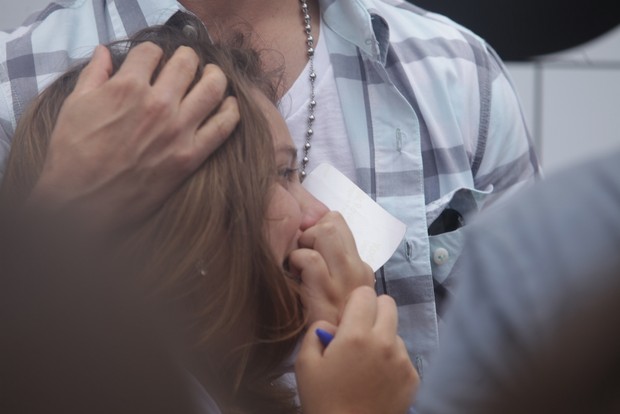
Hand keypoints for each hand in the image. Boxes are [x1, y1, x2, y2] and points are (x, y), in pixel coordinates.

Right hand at [30, 43, 238, 227]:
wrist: (84, 203)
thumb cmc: (73, 155)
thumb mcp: (74, 106)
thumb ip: (94, 74)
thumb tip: (105, 52)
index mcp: (127, 86)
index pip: (152, 51)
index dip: (153, 53)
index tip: (154, 61)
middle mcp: (157, 103)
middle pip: (187, 63)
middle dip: (187, 57)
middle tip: (186, 64)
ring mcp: (178, 130)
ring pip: (213, 87)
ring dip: (214, 76)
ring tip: (211, 77)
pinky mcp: (191, 156)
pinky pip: (224, 126)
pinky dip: (231, 111)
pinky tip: (229, 106)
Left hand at [289, 211, 374, 324]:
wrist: (337, 361)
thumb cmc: (331, 327)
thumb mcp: (339, 295)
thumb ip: (332, 267)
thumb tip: (311, 236)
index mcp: (360, 268)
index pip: (339, 224)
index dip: (316, 229)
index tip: (306, 248)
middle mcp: (357, 269)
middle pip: (333, 221)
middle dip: (309, 230)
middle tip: (302, 254)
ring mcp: (344, 280)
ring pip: (325, 231)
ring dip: (304, 243)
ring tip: (299, 265)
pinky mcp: (326, 293)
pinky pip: (311, 259)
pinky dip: (297, 261)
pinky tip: (295, 277)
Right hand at [295, 286, 418, 413]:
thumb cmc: (323, 401)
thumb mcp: (305, 365)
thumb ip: (315, 332)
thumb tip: (331, 323)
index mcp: (355, 335)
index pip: (365, 294)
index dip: (354, 303)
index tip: (346, 319)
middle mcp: (384, 342)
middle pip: (388, 304)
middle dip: (373, 311)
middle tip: (359, 332)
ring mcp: (402, 360)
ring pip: (396, 331)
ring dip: (383, 338)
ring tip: (367, 362)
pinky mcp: (412, 377)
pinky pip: (404, 355)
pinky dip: (392, 360)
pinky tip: (377, 379)